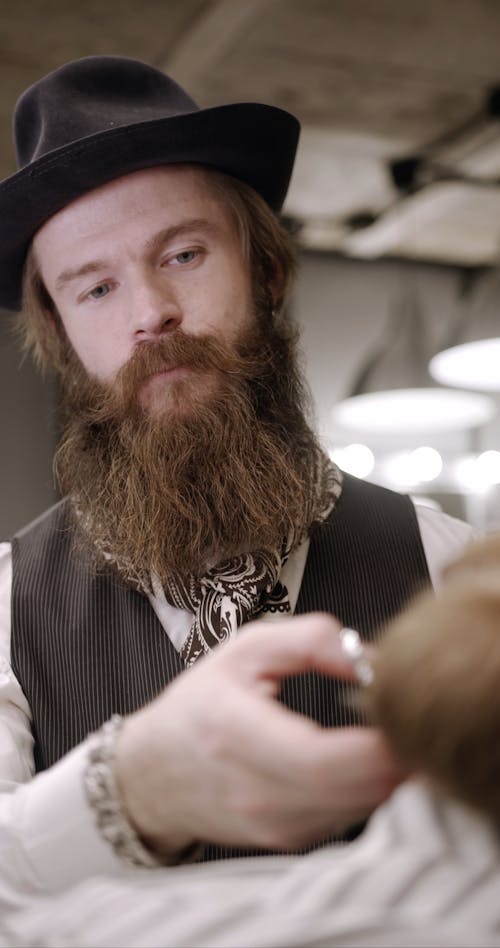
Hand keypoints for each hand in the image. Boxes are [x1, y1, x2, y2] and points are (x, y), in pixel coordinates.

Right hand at [114, 613, 404, 856]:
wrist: (152, 774)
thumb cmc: (200, 705)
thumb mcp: (246, 650)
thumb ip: (312, 641)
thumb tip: (373, 661)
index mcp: (237, 735)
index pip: (321, 760)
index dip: (375, 742)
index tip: (401, 711)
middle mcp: (256, 794)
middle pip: (353, 790)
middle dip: (397, 755)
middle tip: (409, 717)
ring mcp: (274, 827)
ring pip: (360, 808)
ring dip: (386, 773)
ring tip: (385, 732)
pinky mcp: (290, 842)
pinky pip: (348, 817)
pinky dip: (366, 789)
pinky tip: (360, 759)